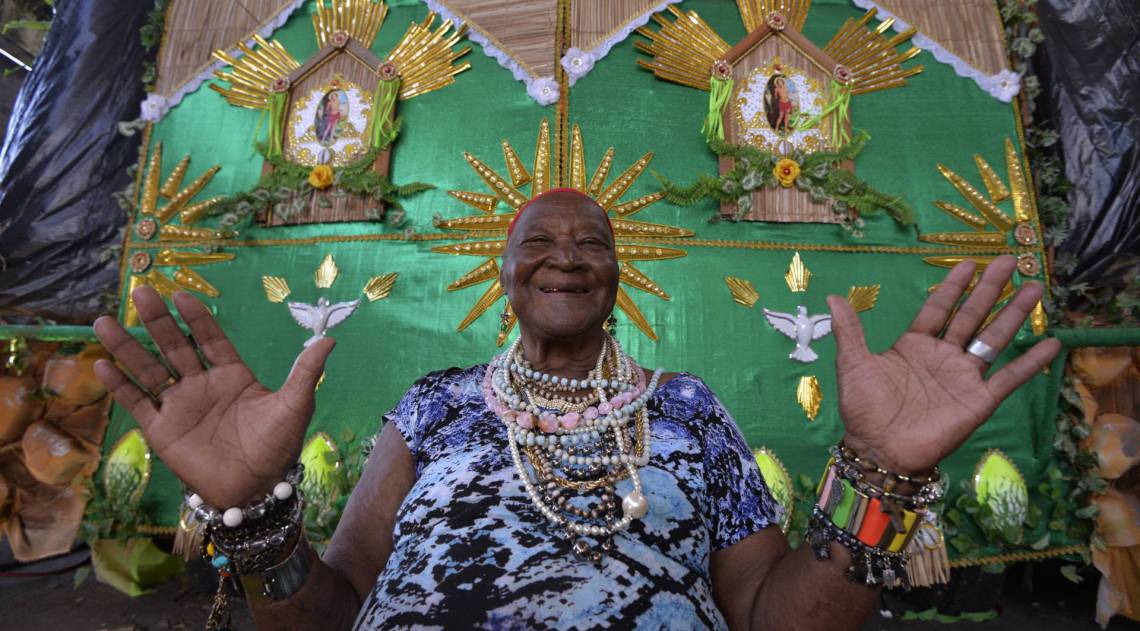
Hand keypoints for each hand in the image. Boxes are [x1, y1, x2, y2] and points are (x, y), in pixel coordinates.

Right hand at [93, 287, 334, 507]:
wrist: (255, 489)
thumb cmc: (278, 448)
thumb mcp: (295, 406)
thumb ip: (305, 372)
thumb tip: (330, 339)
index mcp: (232, 376)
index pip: (210, 339)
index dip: (196, 318)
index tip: (182, 295)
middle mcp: (202, 385)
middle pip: (175, 346)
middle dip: (158, 321)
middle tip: (141, 292)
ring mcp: (180, 406)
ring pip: (149, 370)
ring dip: (128, 347)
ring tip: (104, 321)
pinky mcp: (163, 429)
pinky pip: (138, 402)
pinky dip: (120, 385)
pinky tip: (101, 364)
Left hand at [828, 255, 1061, 474]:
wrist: (879, 450)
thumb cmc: (863, 409)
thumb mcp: (853, 364)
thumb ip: (850, 331)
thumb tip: (833, 296)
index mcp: (914, 345)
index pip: (939, 308)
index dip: (953, 286)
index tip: (969, 262)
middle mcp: (942, 356)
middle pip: (972, 315)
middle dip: (990, 288)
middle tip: (1010, 260)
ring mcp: (963, 377)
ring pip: (994, 338)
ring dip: (1014, 313)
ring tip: (1036, 288)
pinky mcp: (979, 400)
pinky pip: (1009, 377)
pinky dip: (1031, 362)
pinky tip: (1051, 343)